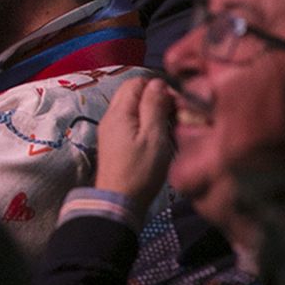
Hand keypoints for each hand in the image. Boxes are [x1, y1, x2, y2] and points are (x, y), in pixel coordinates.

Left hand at [94, 77, 175, 218]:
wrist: (119, 202)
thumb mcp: (154, 136)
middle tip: (173, 114)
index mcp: (119, 112)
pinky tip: (156, 137)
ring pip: (131, 107)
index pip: (136, 81)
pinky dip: (143, 123)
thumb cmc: (140, 171)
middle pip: (132, 93)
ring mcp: (110, 130)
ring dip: (150, 111)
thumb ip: (154, 106)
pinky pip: (129, 122)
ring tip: (166, 126)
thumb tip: (157, 82)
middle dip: (154, 97)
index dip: (158, 86)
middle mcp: (110, 116)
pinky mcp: (113, 142)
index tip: (174, 102)